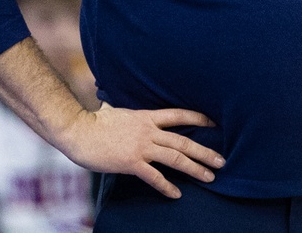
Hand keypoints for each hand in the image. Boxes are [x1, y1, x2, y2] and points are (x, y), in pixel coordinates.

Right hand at [56, 102, 224, 198]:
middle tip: (222, 161)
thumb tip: (128, 108)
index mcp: (146, 117)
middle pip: (183, 140)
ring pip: (175, 158)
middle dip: (205, 151)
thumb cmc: (94, 121)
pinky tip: (177, 194)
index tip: (214, 123)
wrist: (78, 131)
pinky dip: (167, 186)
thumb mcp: (118, 110)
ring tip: (210, 177)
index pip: (178, 115)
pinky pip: (154, 177)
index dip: (198, 118)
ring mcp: (141, 147)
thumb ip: (130, 114)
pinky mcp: (131, 163)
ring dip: (195, 168)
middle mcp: (148, 131)